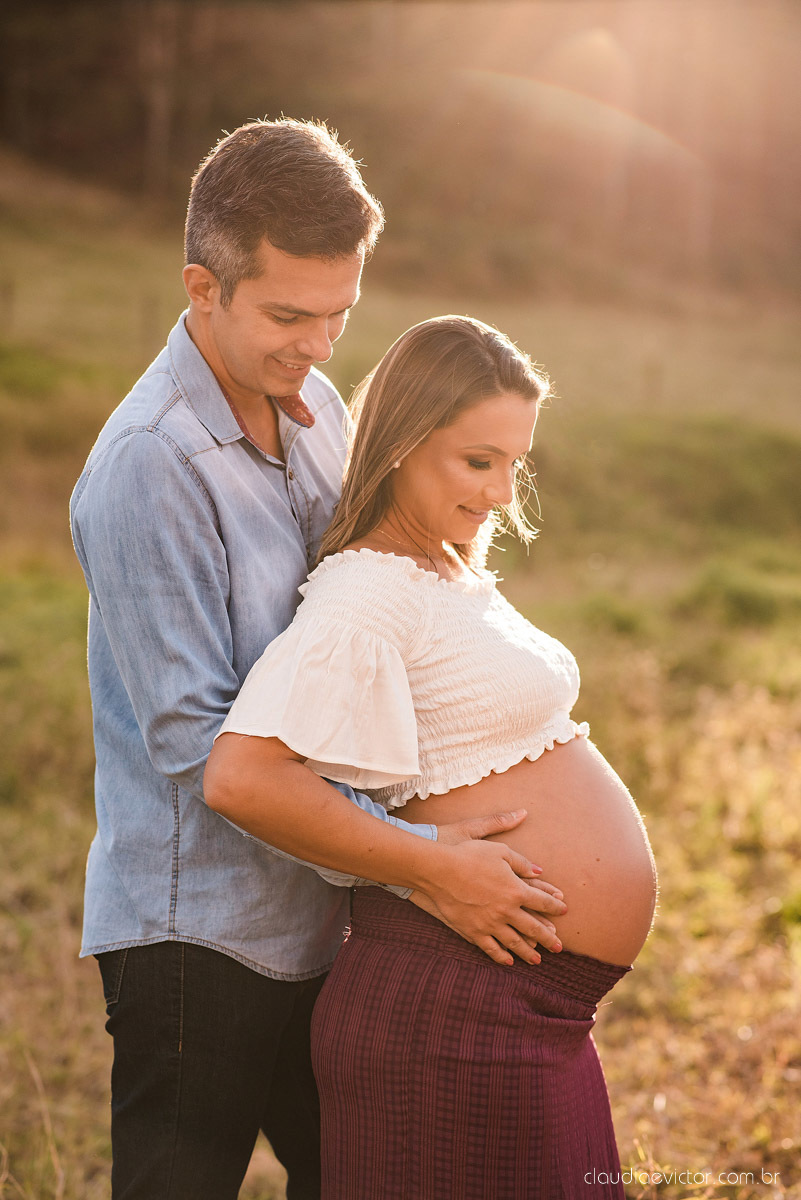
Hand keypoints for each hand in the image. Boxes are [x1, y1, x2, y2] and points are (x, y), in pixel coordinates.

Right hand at [409, 820, 567, 966]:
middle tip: (559, 947)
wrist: (440, 871)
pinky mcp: (473, 931)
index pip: (543, 902)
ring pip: (514, 942)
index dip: (555, 907)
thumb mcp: (500, 851)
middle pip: (534, 928)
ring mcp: (490, 924)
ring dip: (527, 952)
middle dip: (548, 938)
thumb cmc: (470, 855)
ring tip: (537, 960)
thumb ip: (522, 863)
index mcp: (516, 890)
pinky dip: (501, 956)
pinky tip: (508, 962)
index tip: (563, 911)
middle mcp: (507, 910)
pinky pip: (491, 948)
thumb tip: (540, 872)